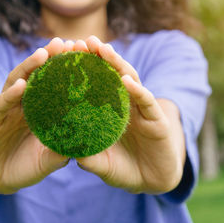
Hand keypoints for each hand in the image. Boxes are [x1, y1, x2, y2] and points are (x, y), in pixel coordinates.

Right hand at [0, 38, 75, 195]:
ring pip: (15, 83)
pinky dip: (9, 95)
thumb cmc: (22, 166)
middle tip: (63, 43)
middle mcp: (20, 105)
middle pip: (34, 77)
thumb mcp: (46, 160)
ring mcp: (3, 111)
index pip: (52, 85)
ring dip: (28, 68)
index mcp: (36, 111)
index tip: (81, 55)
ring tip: (42, 54)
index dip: (64, 71)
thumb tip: (87, 144)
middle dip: (47, 58)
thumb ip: (62, 152)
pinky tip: (20, 85)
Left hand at [74, 36, 185, 193]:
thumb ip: (87, 156)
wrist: (153, 181)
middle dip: (99, 57)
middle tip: (84, 41)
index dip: (83, 70)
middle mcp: (126, 105)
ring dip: (118, 64)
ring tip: (103, 49)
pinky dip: (138, 91)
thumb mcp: (102, 163)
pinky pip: (147, 102)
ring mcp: (142, 110)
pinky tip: (127, 81)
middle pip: (112, 75)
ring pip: (131, 81)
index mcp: (110, 111)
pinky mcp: (158, 121)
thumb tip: (65, 149)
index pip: (96, 85)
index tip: (66, 55)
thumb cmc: (125, 167)